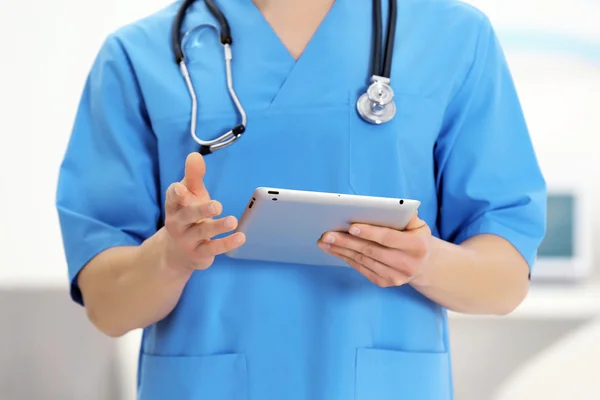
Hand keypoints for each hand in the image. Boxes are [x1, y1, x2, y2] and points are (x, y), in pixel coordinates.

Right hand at [163, 153, 245, 270]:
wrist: (177, 253)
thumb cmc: (187, 216)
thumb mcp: (190, 195)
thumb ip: (193, 176)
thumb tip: (194, 155)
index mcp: (174, 206)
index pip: (172, 198)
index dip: (176, 193)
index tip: (182, 189)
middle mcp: (178, 223)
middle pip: (187, 216)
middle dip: (201, 210)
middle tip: (217, 205)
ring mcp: (188, 240)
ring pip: (202, 232)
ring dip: (217, 226)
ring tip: (232, 221)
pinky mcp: (199, 253)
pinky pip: (213, 248)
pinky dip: (227, 243)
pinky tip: (241, 237)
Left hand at [317, 213, 431, 287]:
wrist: (424, 265)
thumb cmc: (416, 238)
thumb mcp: (418, 225)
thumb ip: (406, 215)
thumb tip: (392, 206)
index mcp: (417, 247)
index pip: (388, 238)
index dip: (369, 232)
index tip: (351, 226)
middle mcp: (407, 264)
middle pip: (371, 251)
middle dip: (347, 242)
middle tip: (327, 234)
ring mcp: (395, 277)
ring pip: (363, 260)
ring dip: (341, 250)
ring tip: (325, 241)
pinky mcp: (385, 282)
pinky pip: (361, 269)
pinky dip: (346, 258)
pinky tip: (334, 250)